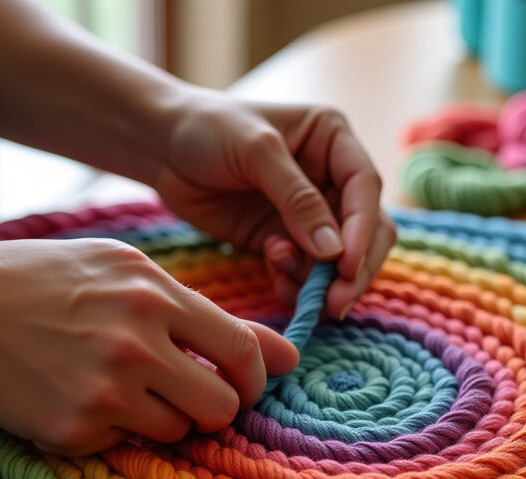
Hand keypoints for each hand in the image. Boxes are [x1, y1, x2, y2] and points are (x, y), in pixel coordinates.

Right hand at [0, 238, 298, 455]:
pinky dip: (112, 431)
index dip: (252, 377)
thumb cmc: (36, 282)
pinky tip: (75, 398)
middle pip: (223, 404)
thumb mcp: (118, 270)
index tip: (238, 382)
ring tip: (118, 390)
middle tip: (186, 398)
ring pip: (178, 431)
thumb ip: (199, 310)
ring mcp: (105, 388)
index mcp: (151, 292)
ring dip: (162, 420)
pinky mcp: (75, 428)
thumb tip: (286, 354)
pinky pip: (125, 444)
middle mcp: (136, 340)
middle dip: (214, 409)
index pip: (242, 350)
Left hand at [153, 94, 395, 318]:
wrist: (160, 146)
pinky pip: (304, 272)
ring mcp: (308, 213)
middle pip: (365, 230)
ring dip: (321, 280)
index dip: (361, 229)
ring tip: (284, 279)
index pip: (365, 188)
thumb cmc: (207, 129)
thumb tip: (334, 251)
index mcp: (334, 140)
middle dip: (353, 268)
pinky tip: (277, 282)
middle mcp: (330, 177)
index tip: (346, 265)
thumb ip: (297, 198)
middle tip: (334, 303)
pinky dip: (297, 285)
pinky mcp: (282, 239)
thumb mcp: (256, 151)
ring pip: (338, 259)